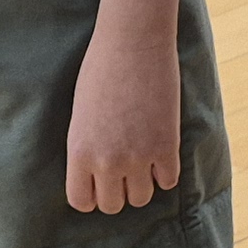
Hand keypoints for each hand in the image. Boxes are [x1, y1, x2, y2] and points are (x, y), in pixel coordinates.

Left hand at [64, 26, 182, 214]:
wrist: (134, 42)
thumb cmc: (101, 69)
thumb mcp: (81, 114)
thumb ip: (87, 148)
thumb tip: (96, 173)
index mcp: (80, 152)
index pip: (82, 202)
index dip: (91, 195)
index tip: (99, 182)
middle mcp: (107, 161)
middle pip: (114, 205)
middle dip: (118, 190)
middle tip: (123, 170)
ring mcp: (139, 156)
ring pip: (142, 198)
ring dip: (142, 183)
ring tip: (143, 160)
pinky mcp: (167, 147)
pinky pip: (168, 181)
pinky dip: (165, 172)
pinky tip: (161, 152)